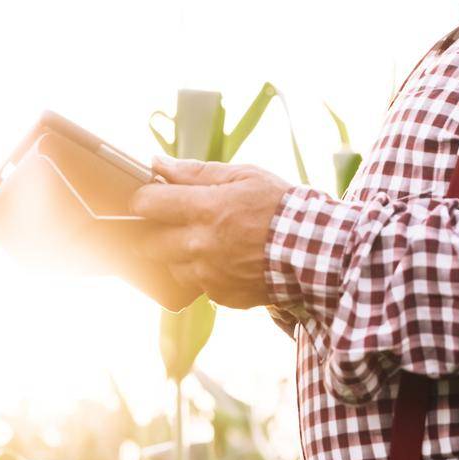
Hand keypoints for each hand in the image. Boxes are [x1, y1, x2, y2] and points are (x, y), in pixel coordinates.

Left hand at [129, 156, 295, 309]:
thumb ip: (198, 171)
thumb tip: (159, 164)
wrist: (317, 252)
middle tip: (169, 222)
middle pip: (149, 243)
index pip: (149, 204)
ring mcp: (209, 274)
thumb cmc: (282, 207)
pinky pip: (198, 285)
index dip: (141, 199)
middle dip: (152, 232)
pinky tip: (226, 261)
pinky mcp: (221, 295)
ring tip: (203, 243)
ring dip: (178, 255)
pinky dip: (205, 273)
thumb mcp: (245, 176)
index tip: (147, 197)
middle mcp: (200, 245)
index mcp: (205, 209)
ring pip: (171, 267)